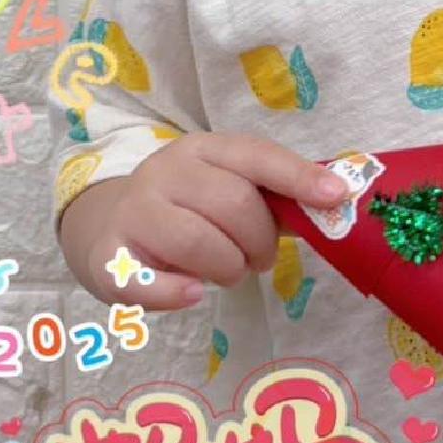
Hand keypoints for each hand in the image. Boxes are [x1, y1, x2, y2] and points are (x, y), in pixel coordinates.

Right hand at [59, 131, 345, 310]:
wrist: (107, 223)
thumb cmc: (186, 208)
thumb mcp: (225, 188)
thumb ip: (274, 197)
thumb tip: (333, 204)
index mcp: (202, 149)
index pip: (256, 155)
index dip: (299, 176)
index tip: (336, 197)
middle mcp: (164, 172)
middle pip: (233, 203)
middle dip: (260, 241)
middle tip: (260, 259)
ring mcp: (133, 212)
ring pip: (198, 242)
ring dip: (228, 268)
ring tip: (227, 271)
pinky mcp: (106, 258)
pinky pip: (150, 283)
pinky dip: (180, 294)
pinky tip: (192, 292)